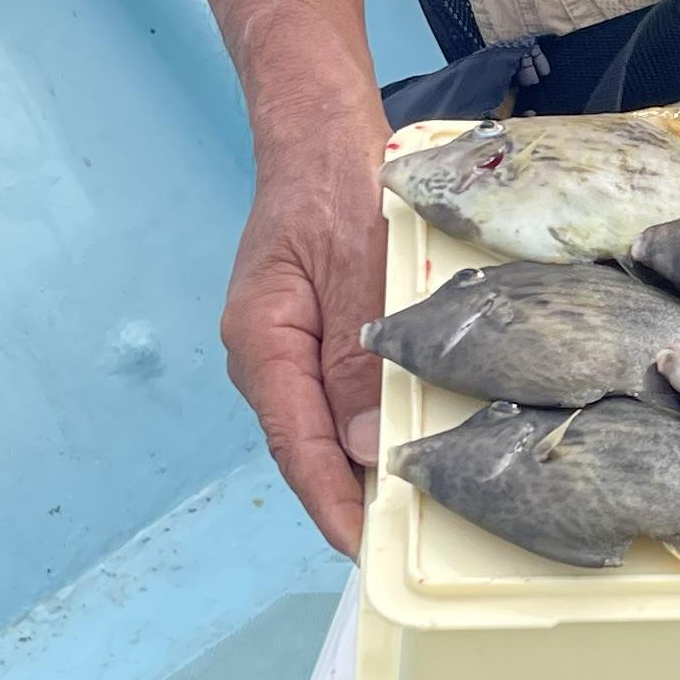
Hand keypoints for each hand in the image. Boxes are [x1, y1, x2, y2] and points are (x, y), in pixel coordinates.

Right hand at [223, 99, 391, 552]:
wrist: (319, 130)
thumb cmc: (335, 182)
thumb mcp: (357, 263)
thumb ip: (359, 355)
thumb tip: (366, 447)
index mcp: (263, 342)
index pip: (297, 444)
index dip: (333, 502)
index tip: (366, 550)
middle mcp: (267, 356)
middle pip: (309, 446)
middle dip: (353, 497)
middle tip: (408, 546)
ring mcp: (289, 349)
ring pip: (327, 425)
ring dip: (365, 465)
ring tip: (416, 512)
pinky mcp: (315, 337)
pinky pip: (341, 396)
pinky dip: (371, 423)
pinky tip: (409, 443)